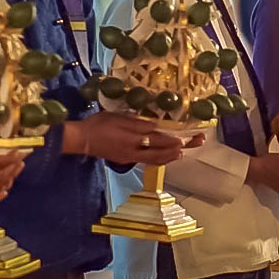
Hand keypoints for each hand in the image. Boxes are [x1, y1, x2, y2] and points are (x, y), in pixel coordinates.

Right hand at [64, 113, 193, 164]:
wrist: (81, 140)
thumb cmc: (98, 124)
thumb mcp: (117, 118)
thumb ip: (137, 123)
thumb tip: (155, 126)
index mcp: (132, 139)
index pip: (158, 140)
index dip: (173, 141)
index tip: (186, 140)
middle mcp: (135, 151)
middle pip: (161, 152)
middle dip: (180, 148)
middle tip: (196, 142)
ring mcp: (131, 157)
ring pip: (156, 159)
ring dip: (171, 156)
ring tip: (184, 152)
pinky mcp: (127, 159)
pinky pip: (149, 160)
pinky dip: (160, 159)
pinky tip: (166, 157)